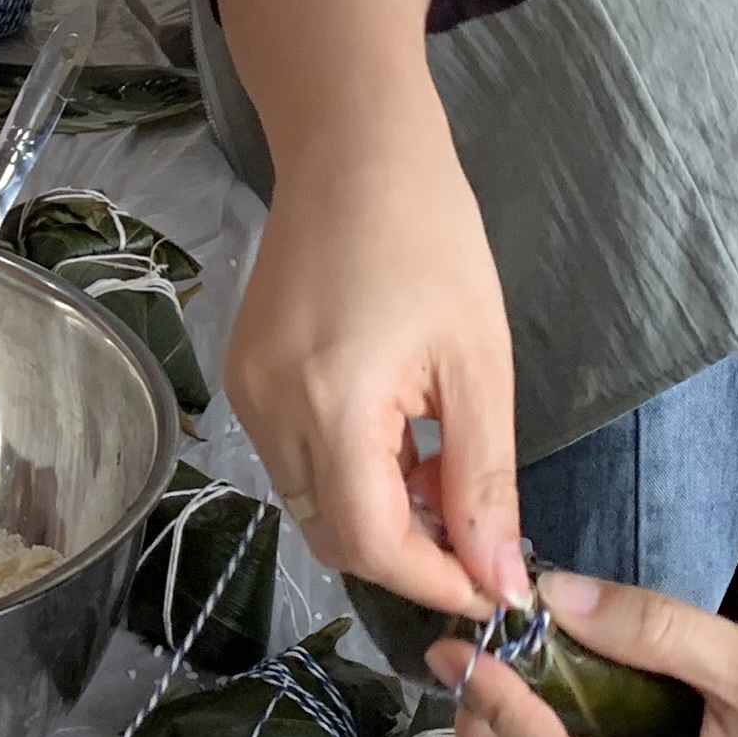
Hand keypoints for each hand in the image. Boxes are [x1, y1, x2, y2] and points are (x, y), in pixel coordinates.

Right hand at [220, 97, 528, 629]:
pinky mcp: (242, 377)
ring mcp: (247, 394)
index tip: (492, 586)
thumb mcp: (479, 365)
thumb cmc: (432, 240)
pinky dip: (346, 472)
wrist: (353, 151)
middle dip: (408, 553)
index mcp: (333, 405)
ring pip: (311, 505)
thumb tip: (495, 582)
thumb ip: (483, 481)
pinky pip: (293, 461)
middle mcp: (271, 411)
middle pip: (334, 538)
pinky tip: (391, 428)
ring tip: (433, 459)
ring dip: (377, 513)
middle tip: (472, 523)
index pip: (372, 546)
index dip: (436, 581)